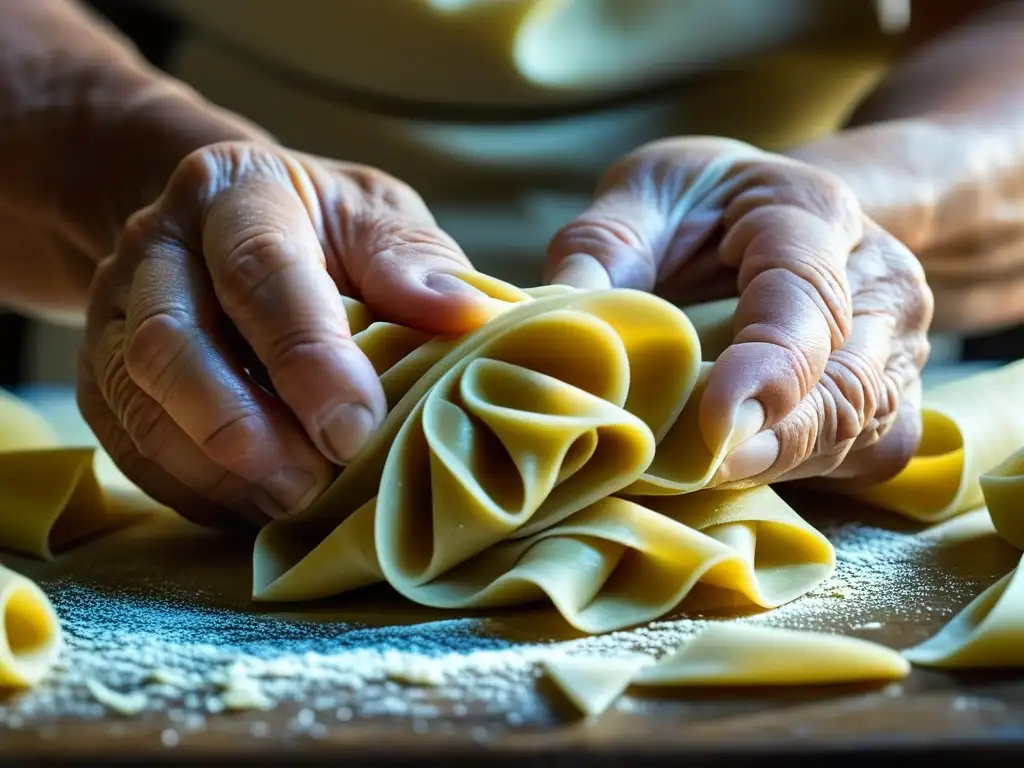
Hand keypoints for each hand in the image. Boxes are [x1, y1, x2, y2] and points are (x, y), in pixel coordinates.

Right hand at [78, 141, 495, 526]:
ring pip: (134, 398)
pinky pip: (124, 441)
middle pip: (171, 340)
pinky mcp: (100, 369)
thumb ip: (412, 262)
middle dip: (242, 426)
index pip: (259, 269)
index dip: (306, 355)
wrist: (220, 223)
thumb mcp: (375, 216)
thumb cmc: (320, 227)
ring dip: (211, 467)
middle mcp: (159, 243)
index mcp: (236, 191)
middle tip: (315, 480)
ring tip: (289, 501)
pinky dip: (185, 485)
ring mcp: (116, 307)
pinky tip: (248, 503)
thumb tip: (466, 316)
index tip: (358, 426)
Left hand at [545, 137, 933, 488]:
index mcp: (813, 213)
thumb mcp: (648, 193)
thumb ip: (603, 245)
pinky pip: (869, 456)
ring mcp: (895, 344)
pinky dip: (808, 475)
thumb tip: (552, 314)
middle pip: (847, 382)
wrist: (779, 213)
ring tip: (701, 479)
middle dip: (774, 441)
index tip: (714, 425)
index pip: (806, 298)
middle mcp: (877, 282)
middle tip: (695, 477)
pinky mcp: (893, 394)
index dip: (767, 368)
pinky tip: (746, 472)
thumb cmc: (707, 204)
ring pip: (860, 428)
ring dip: (782, 465)